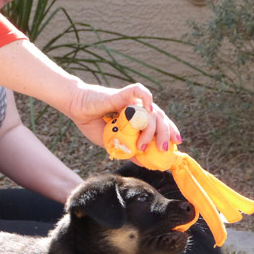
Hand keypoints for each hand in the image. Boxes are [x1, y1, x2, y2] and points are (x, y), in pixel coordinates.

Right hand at [66, 82, 180, 150]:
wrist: (78, 110)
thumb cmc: (93, 124)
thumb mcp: (113, 143)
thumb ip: (128, 150)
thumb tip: (144, 162)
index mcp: (138, 118)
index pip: (160, 124)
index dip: (170, 133)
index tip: (176, 146)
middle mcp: (139, 108)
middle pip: (160, 118)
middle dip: (166, 134)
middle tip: (164, 149)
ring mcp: (132, 101)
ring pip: (152, 111)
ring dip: (151, 129)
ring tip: (143, 145)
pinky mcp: (122, 94)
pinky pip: (139, 90)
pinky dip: (146, 98)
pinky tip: (147, 109)